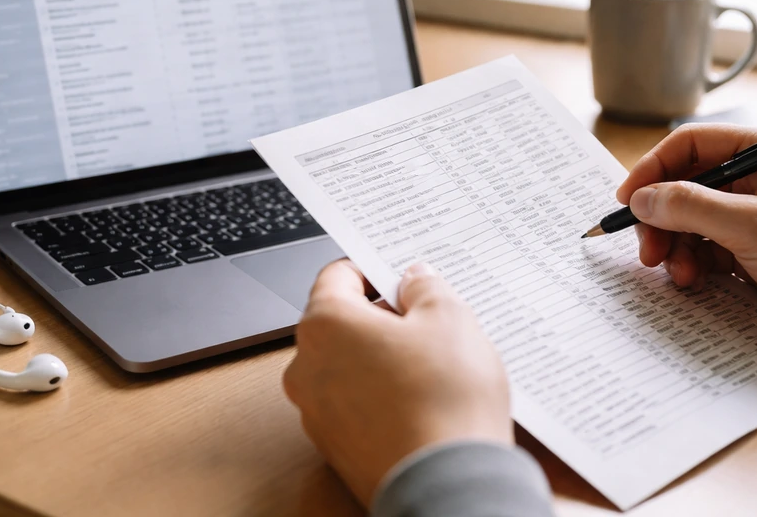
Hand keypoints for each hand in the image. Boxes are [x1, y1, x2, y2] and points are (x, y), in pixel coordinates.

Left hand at [283, 260, 511, 506]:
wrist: (448, 486)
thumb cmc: (444, 402)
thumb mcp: (449, 318)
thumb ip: (425, 287)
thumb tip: (414, 279)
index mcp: (325, 325)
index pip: (337, 276)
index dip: (372, 269)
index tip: (399, 274)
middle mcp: (307, 368)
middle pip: (341, 322)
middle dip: (382, 317)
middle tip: (427, 320)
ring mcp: (317, 413)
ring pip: (348, 365)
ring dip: (382, 357)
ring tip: (433, 364)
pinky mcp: (336, 448)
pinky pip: (356, 404)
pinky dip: (382, 395)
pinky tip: (424, 399)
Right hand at [616, 124, 756, 357]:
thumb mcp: (753, 225)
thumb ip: (692, 207)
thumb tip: (643, 198)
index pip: (690, 145)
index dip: (653, 169)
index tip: (629, 199)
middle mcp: (753, 178)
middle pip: (683, 186)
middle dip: (661, 218)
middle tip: (648, 249)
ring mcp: (750, 215)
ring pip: (688, 221)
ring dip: (674, 246)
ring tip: (677, 272)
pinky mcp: (750, 249)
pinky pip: (702, 249)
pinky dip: (691, 264)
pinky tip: (694, 281)